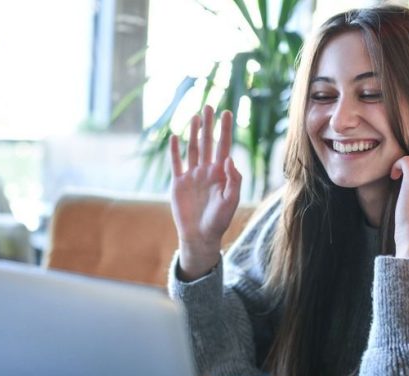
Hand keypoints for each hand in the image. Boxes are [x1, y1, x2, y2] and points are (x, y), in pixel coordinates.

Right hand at [170, 105, 241, 279]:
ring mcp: (192, 176)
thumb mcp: (231, 201)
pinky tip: (175, 136)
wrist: (200, 236)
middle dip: (208, 125)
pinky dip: (175, 150)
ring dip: (193, 132)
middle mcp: (207, 171)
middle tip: (209, 106)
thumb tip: (229, 159)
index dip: (225, 130)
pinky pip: (176, 163)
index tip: (228, 113)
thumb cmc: (219, 221)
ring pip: (193, 149)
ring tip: (195, 116)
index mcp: (221, 174)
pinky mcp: (179, 183)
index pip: (224, 146)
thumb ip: (233, 180)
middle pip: (208, 143)